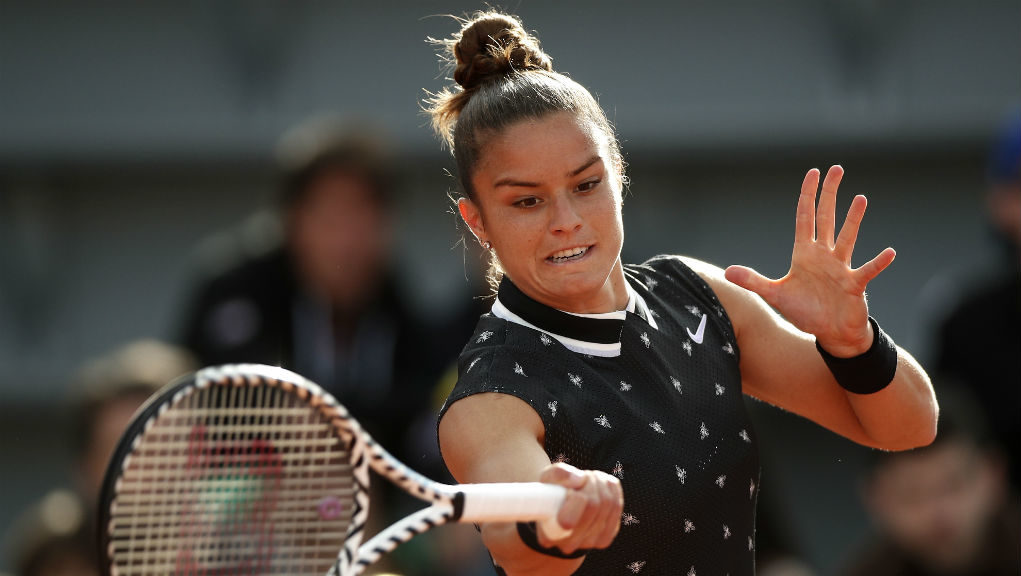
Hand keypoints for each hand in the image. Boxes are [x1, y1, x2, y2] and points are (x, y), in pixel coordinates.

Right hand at [537, 462, 622, 552]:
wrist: (560, 506)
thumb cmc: (551, 491)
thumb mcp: (547, 478)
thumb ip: (558, 474)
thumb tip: (579, 479)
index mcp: (549, 535)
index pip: (569, 519)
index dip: (576, 497)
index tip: (574, 484)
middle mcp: (569, 545)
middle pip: (593, 506)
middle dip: (591, 483)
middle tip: (584, 475)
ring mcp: (589, 543)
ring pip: (608, 504)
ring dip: (601, 483)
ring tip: (590, 478)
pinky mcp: (605, 537)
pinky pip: (617, 506)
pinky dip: (611, 489)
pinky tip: (601, 485)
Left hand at [724, 166, 894, 356]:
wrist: (830, 332)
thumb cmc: (806, 311)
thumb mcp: (776, 295)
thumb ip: (754, 282)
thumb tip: (728, 272)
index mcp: (805, 254)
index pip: (805, 217)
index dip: (807, 196)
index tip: (813, 173)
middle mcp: (824, 255)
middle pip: (827, 218)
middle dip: (829, 194)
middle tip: (837, 168)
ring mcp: (841, 268)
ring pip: (847, 238)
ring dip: (853, 220)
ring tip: (860, 199)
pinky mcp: (854, 284)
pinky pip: (868, 271)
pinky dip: (878, 263)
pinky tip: (890, 252)